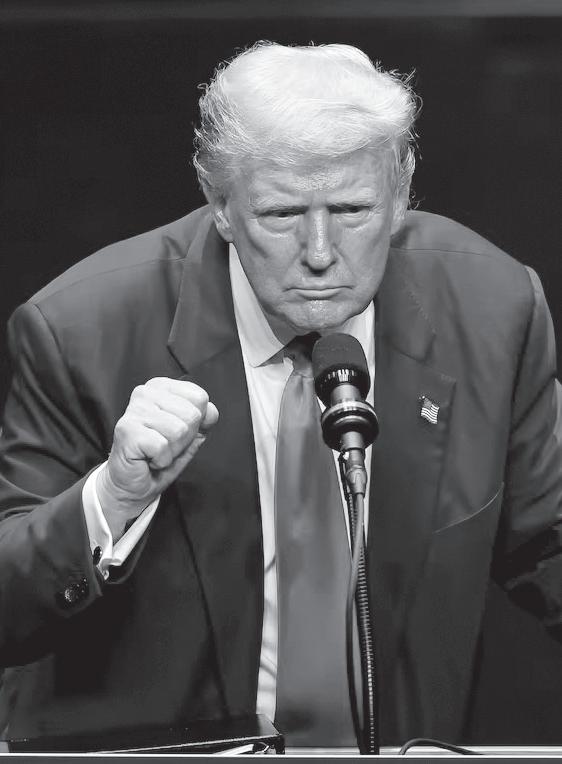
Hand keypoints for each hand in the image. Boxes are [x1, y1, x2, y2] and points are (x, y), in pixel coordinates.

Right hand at [96, 378, 218, 537]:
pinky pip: (162, 446)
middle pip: (192, 415)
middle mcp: (145, 393)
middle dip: (184, 439)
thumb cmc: (160, 456)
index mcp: (161, 387)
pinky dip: (161, 460)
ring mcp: (134, 410)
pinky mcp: (127, 430)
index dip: (195, 424)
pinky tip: (147, 458)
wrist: (134, 484)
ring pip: (179, 431)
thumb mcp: (190, 435)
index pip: (200, 398)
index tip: (176, 433)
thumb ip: (204, 419)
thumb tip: (211, 411)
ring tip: (156, 452)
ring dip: (172, 451)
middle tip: (165, 446)